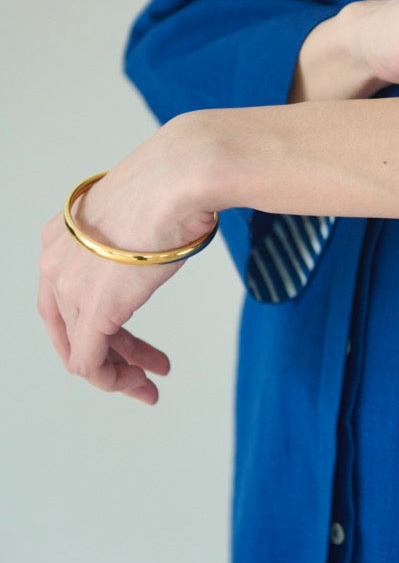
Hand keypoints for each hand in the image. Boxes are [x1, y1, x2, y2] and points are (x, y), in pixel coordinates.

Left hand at [37, 118, 215, 404]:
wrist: (179, 178)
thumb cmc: (175, 182)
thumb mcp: (141, 210)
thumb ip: (135, 234)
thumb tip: (168, 233)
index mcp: (63, 231)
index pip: (63, 293)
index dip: (95, 321)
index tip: (128, 336)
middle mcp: (54, 260)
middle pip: (69, 325)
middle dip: (108, 354)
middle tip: (139, 371)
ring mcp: (69, 287)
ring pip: (82, 349)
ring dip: (118, 372)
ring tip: (149, 384)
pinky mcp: (92, 311)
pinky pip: (90, 363)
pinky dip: (115, 380)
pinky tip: (142, 384)